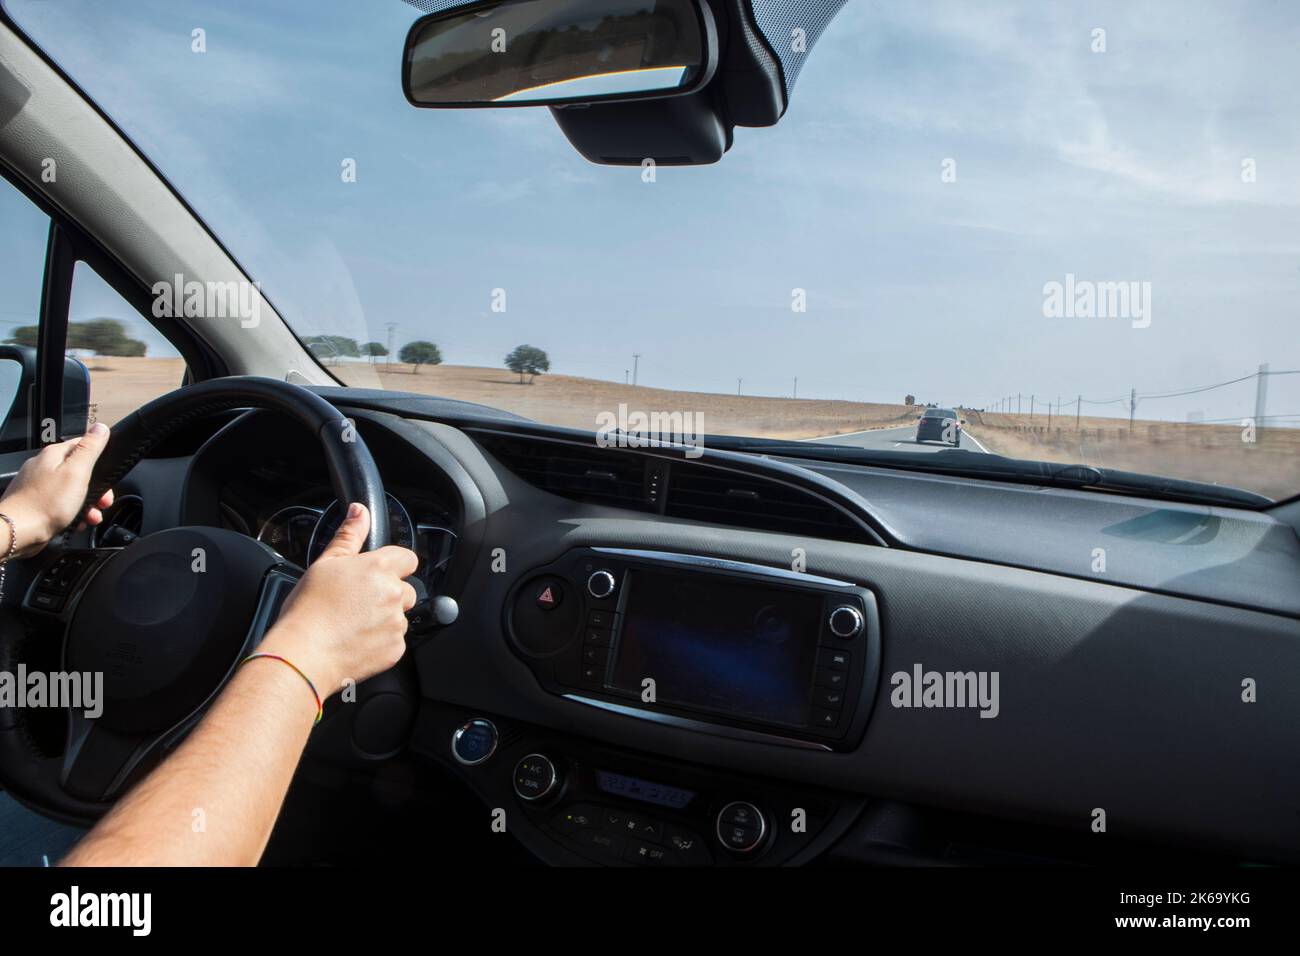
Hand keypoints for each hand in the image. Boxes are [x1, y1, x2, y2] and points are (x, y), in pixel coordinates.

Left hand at [0, 423, 114, 555]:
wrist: (16, 531)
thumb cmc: (45, 504)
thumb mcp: (77, 472)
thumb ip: (90, 448)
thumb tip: (100, 427)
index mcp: (54, 454)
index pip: (84, 446)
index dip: (101, 463)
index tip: (108, 480)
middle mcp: (43, 466)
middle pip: (79, 471)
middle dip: (96, 488)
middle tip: (102, 502)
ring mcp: (37, 484)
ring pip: (71, 489)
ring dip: (87, 503)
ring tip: (91, 517)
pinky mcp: (35, 502)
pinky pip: (60, 503)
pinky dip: (72, 512)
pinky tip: (76, 522)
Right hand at [258, 503, 417, 696]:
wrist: (303, 654)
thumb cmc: (308, 609)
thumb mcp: (325, 563)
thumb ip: (349, 535)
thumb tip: (360, 510)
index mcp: (379, 568)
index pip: (407, 558)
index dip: (393, 565)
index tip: (377, 575)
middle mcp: (393, 594)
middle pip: (406, 589)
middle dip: (388, 594)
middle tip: (357, 603)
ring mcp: (396, 623)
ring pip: (400, 616)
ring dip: (385, 618)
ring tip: (353, 623)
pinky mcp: (395, 649)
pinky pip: (395, 641)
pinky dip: (381, 642)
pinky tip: (356, 640)